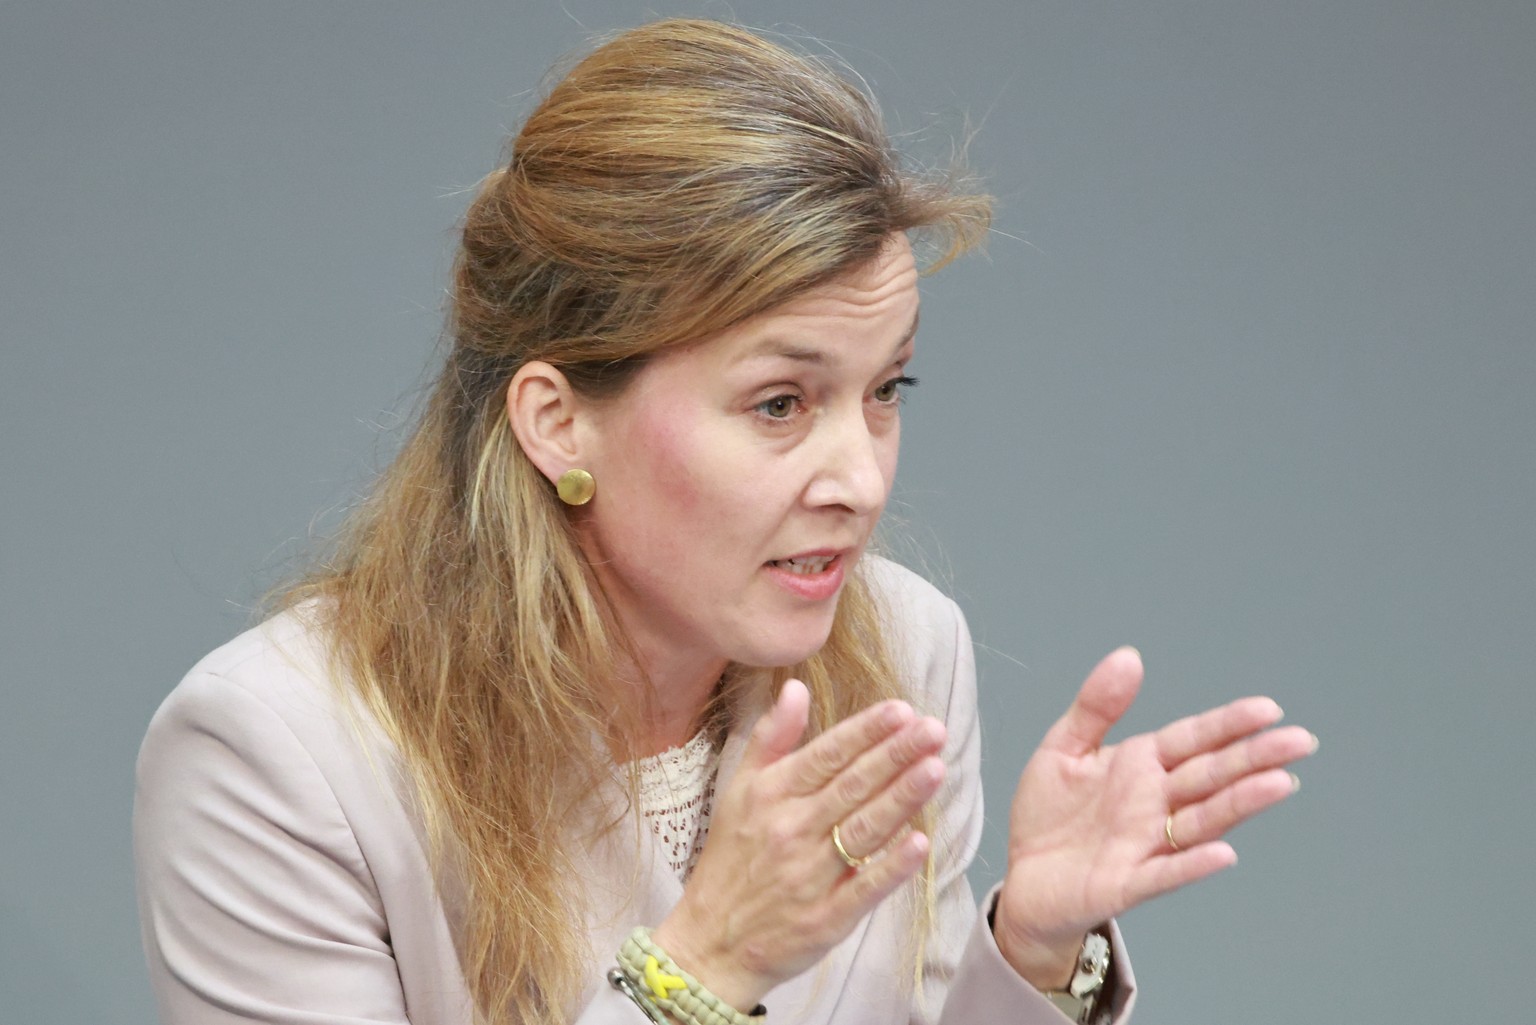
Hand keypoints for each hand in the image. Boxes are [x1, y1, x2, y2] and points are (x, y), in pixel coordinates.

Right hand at [652, 680, 948, 1008]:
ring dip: (902, 798)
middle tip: (934, 730)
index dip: (866, 731)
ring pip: (863, 829)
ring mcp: (809, 876)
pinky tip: (920, 843)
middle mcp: (790, 831)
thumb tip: (796, 688)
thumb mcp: (739, 791)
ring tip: (936, 769)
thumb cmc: (730, 861)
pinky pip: (863, 888)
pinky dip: (891, 866)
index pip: (826, 754)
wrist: (708, 944)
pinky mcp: (825, 919)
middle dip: (896, 755)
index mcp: (770, 796)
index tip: (902, 710)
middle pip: (852, 786)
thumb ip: (771, 738)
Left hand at [992, 647, 1317, 987]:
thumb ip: (1096, 705)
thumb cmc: (1049, 815)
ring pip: (1202, 820)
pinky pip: (1165, 873)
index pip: (1194, 739)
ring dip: (1240, 804)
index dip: (1228, 724)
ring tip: (1280, 783)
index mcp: (1142, 766)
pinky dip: (1192, 864)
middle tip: (1301, 741)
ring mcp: (1146, 844)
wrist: (1023, 877)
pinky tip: (1223, 853)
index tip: (1269, 709)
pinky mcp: (1127, 883)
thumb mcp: (1065, 747)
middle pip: (1211, 776)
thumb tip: (1129, 656)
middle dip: (1255, 758)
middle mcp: (1154, 803)